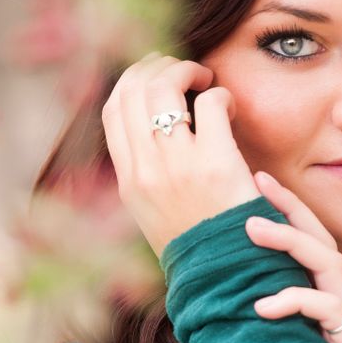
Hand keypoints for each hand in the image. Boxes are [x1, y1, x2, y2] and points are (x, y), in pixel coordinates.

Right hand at [101, 50, 260, 258]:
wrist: (229, 276)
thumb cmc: (200, 240)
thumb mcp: (155, 212)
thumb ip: (147, 170)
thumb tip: (152, 124)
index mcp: (128, 180)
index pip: (112, 109)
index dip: (131, 80)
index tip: (154, 73)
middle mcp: (146, 169)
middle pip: (134, 88)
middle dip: (159, 66)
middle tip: (186, 71)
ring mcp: (178, 165)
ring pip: (165, 86)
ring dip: (187, 71)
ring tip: (206, 80)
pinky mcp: (215, 163)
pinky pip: (211, 104)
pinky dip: (221, 95)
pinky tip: (229, 107)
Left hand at [244, 170, 341, 342]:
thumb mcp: (276, 318)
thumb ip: (257, 290)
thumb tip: (212, 268)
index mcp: (317, 276)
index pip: (304, 227)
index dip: (283, 200)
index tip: (257, 174)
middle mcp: (335, 283)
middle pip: (317, 231)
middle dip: (289, 204)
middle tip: (256, 184)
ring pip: (325, 258)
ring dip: (288, 240)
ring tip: (252, 228)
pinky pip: (325, 306)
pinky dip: (293, 300)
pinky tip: (263, 306)